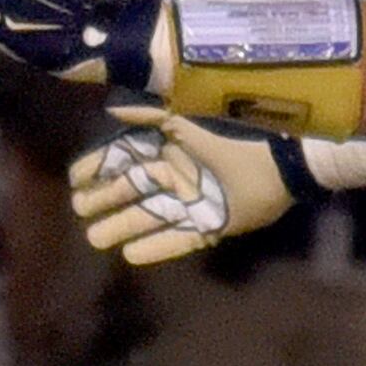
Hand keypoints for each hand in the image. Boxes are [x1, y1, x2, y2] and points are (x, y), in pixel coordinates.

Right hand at [70, 107, 307, 264]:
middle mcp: (179, 173)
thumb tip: (112, 109)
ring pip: (152, 215)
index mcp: (171, 145)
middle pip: (134, 188)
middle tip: (80, 211)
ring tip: (96, 238)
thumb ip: (151, 113)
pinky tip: (132, 256)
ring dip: (124, 225)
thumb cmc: (238, 131)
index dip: (100, 168)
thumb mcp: (190, 116)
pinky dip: (158, 247)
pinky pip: (181, 238)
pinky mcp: (214, 224)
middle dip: (105, 199)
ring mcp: (196, 200)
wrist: (290, 154)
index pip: (126, 157)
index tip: (76, 180)